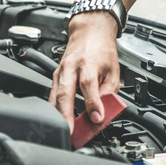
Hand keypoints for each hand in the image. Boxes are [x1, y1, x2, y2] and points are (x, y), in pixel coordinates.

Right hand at [49, 12, 120, 131]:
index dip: (93, 104)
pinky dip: (55, 109)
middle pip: (65, 93)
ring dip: (58, 115)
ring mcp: (60, 72)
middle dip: (66, 115)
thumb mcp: (113, 70)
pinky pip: (52, 95)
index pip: (89, 86)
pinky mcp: (55, 76)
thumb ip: (109, 91)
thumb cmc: (102, 50)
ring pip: (55, 96)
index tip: (96, 119)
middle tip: (70, 132)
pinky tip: (58, 119)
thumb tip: (104, 111)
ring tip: (64, 131)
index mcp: (88, 64)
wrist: (89, 32)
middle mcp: (71, 67)